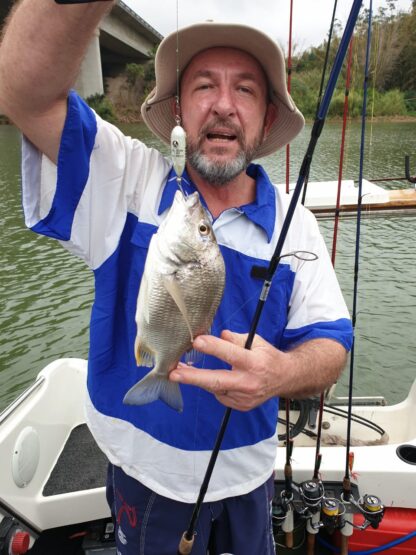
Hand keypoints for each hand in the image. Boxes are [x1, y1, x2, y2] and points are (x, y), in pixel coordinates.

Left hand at [169, 330, 286, 410]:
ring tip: (179, 372)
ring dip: (197, 379)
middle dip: (193, 377)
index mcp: (254, 363)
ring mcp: (244, 397)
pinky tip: (213, 379)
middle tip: (174, 374)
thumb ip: (236, 339)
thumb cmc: (268, 357)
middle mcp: (249, 382)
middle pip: (217, 381)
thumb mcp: (256, 341)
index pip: (231, 354)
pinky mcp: (241, 406)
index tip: (197, 342)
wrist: (285, 379)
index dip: (214, 348)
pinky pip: (220, 395)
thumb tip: (218, 335)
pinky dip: (215, 386)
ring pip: (215, 388)